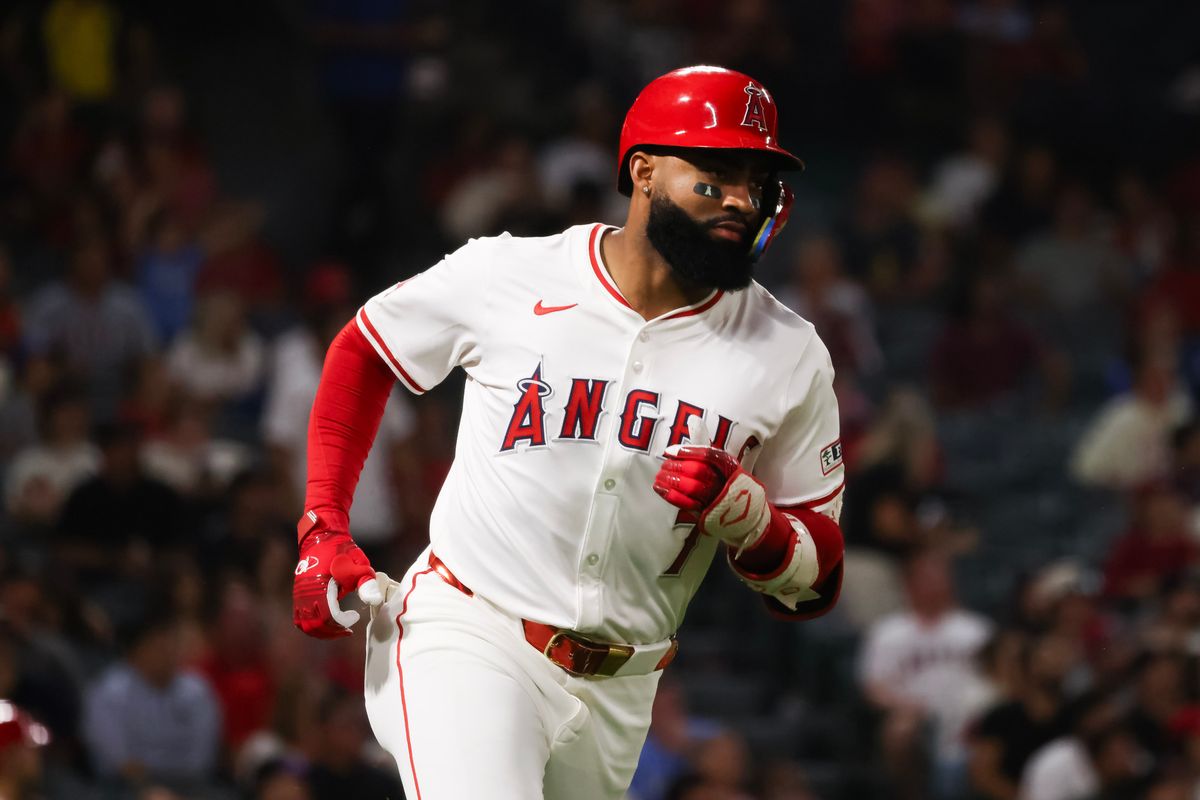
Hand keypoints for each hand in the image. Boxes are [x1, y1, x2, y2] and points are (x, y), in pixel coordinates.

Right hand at [292, 513, 384, 638]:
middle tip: (347, 630)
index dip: (342, 622)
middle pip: (314, 625)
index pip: (328, 615)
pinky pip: (299, 617)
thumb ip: (365, 581)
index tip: (355, 617)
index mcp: (320, 585)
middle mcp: (305, 591)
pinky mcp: (297, 593)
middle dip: (332, 631)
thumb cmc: (342, 549)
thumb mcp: (358, 562)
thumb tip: (374, 600)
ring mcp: (299, 593)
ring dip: (321, 631)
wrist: (322, 535)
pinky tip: (326, 623)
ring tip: (336, 629)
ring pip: (304, 624)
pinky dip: (311, 625)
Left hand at [653, 420, 769, 551]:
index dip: (687, 452)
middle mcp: (725, 480)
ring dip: (671, 480)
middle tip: (663, 464)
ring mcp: (716, 498)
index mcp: (728, 465)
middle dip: (677, 466)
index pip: (708, 455)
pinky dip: (670, 495)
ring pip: (691, 487)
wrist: (740, 509)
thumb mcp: (718, 458)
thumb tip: (693, 418)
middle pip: (698, 471)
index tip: (668, 451)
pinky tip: (659, 488)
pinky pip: (687, 503)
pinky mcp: (707, 511)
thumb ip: (703, 441)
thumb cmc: (723, 478)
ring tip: (659, 476)